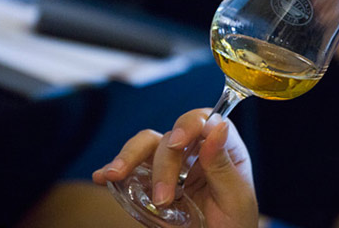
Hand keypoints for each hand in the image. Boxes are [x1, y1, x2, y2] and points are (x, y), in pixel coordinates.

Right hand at [93, 109, 257, 227]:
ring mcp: (171, 164)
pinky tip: (103, 177)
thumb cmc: (235, 223)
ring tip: (115, 175)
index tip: (177, 142)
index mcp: (221, 146)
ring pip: (147, 145)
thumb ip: (223, 165)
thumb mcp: (236, 197)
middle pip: (171, 138)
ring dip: (130, 157)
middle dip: (163, 165)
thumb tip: (218, 126)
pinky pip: (130, 169)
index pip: (204, 120)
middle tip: (162, 197)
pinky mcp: (150, 181)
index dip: (188, 125)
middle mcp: (194, 149)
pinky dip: (113, 170)